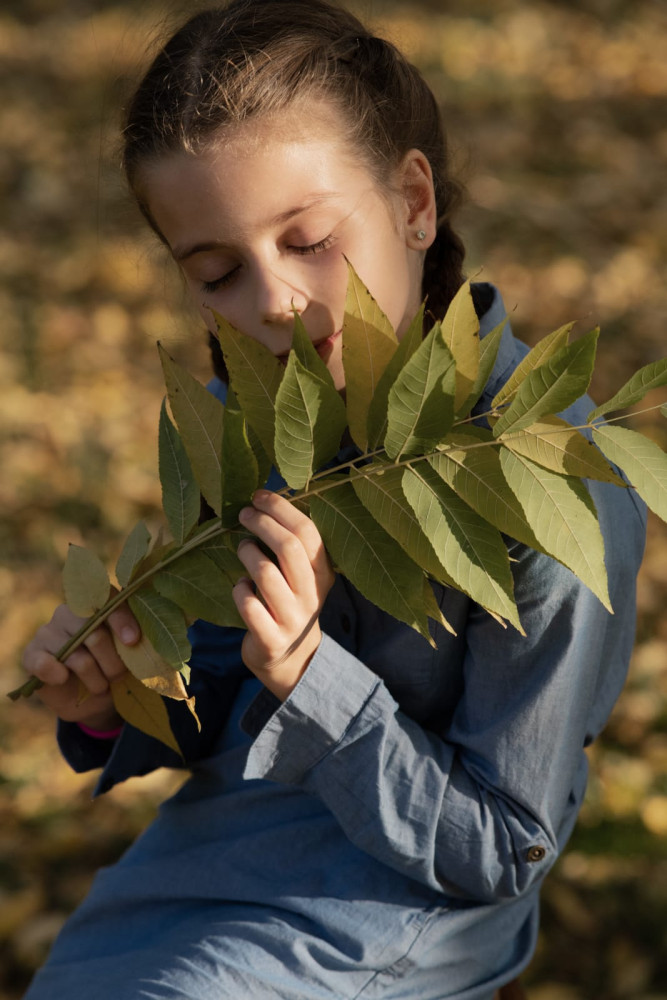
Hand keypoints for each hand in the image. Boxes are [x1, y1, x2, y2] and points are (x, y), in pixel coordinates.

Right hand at [21, 601, 140, 729]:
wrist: (91, 700)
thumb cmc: (113, 669)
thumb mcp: (128, 654)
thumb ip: (131, 640)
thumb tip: (134, 639)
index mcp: (94, 605)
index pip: (107, 601)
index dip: (121, 620)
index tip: (133, 641)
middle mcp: (69, 612)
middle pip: (94, 633)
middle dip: (113, 662)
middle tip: (118, 675)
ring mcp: (48, 632)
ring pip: (78, 657)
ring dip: (96, 680)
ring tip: (100, 686)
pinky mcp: (32, 654)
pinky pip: (43, 663)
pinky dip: (57, 675)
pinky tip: (63, 679)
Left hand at [233, 491, 334, 699]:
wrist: (292, 659)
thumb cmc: (289, 604)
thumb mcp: (301, 576)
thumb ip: (292, 547)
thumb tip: (264, 502)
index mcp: (323, 573)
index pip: (308, 532)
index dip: (281, 509)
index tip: (258, 495)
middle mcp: (312, 594)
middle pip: (288, 547)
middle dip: (261, 523)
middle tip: (243, 514)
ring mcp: (292, 618)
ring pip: (265, 573)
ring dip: (247, 553)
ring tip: (242, 548)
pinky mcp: (271, 639)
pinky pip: (249, 605)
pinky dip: (239, 590)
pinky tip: (240, 588)